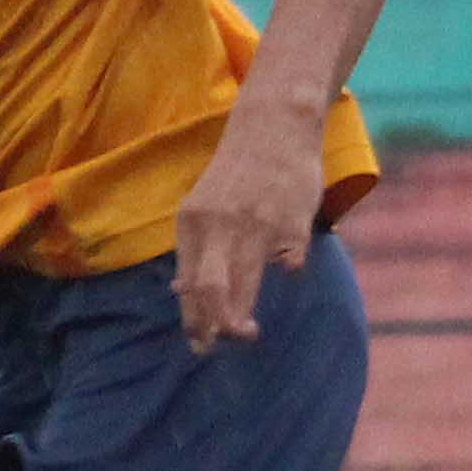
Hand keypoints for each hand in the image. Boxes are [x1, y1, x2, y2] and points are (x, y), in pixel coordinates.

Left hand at [175, 99, 329, 350]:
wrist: (274, 126)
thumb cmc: (238, 175)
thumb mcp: (202, 206)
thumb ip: (194, 248)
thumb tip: (179, 292)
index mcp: (192, 222)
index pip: (188, 282)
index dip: (193, 318)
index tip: (200, 344)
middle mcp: (219, 224)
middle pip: (208, 288)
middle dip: (212, 325)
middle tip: (220, 344)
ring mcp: (257, 224)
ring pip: (244, 283)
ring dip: (241, 316)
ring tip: (247, 333)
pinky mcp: (292, 222)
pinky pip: (289, 263)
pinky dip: (287, 271)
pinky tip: (287, 269)